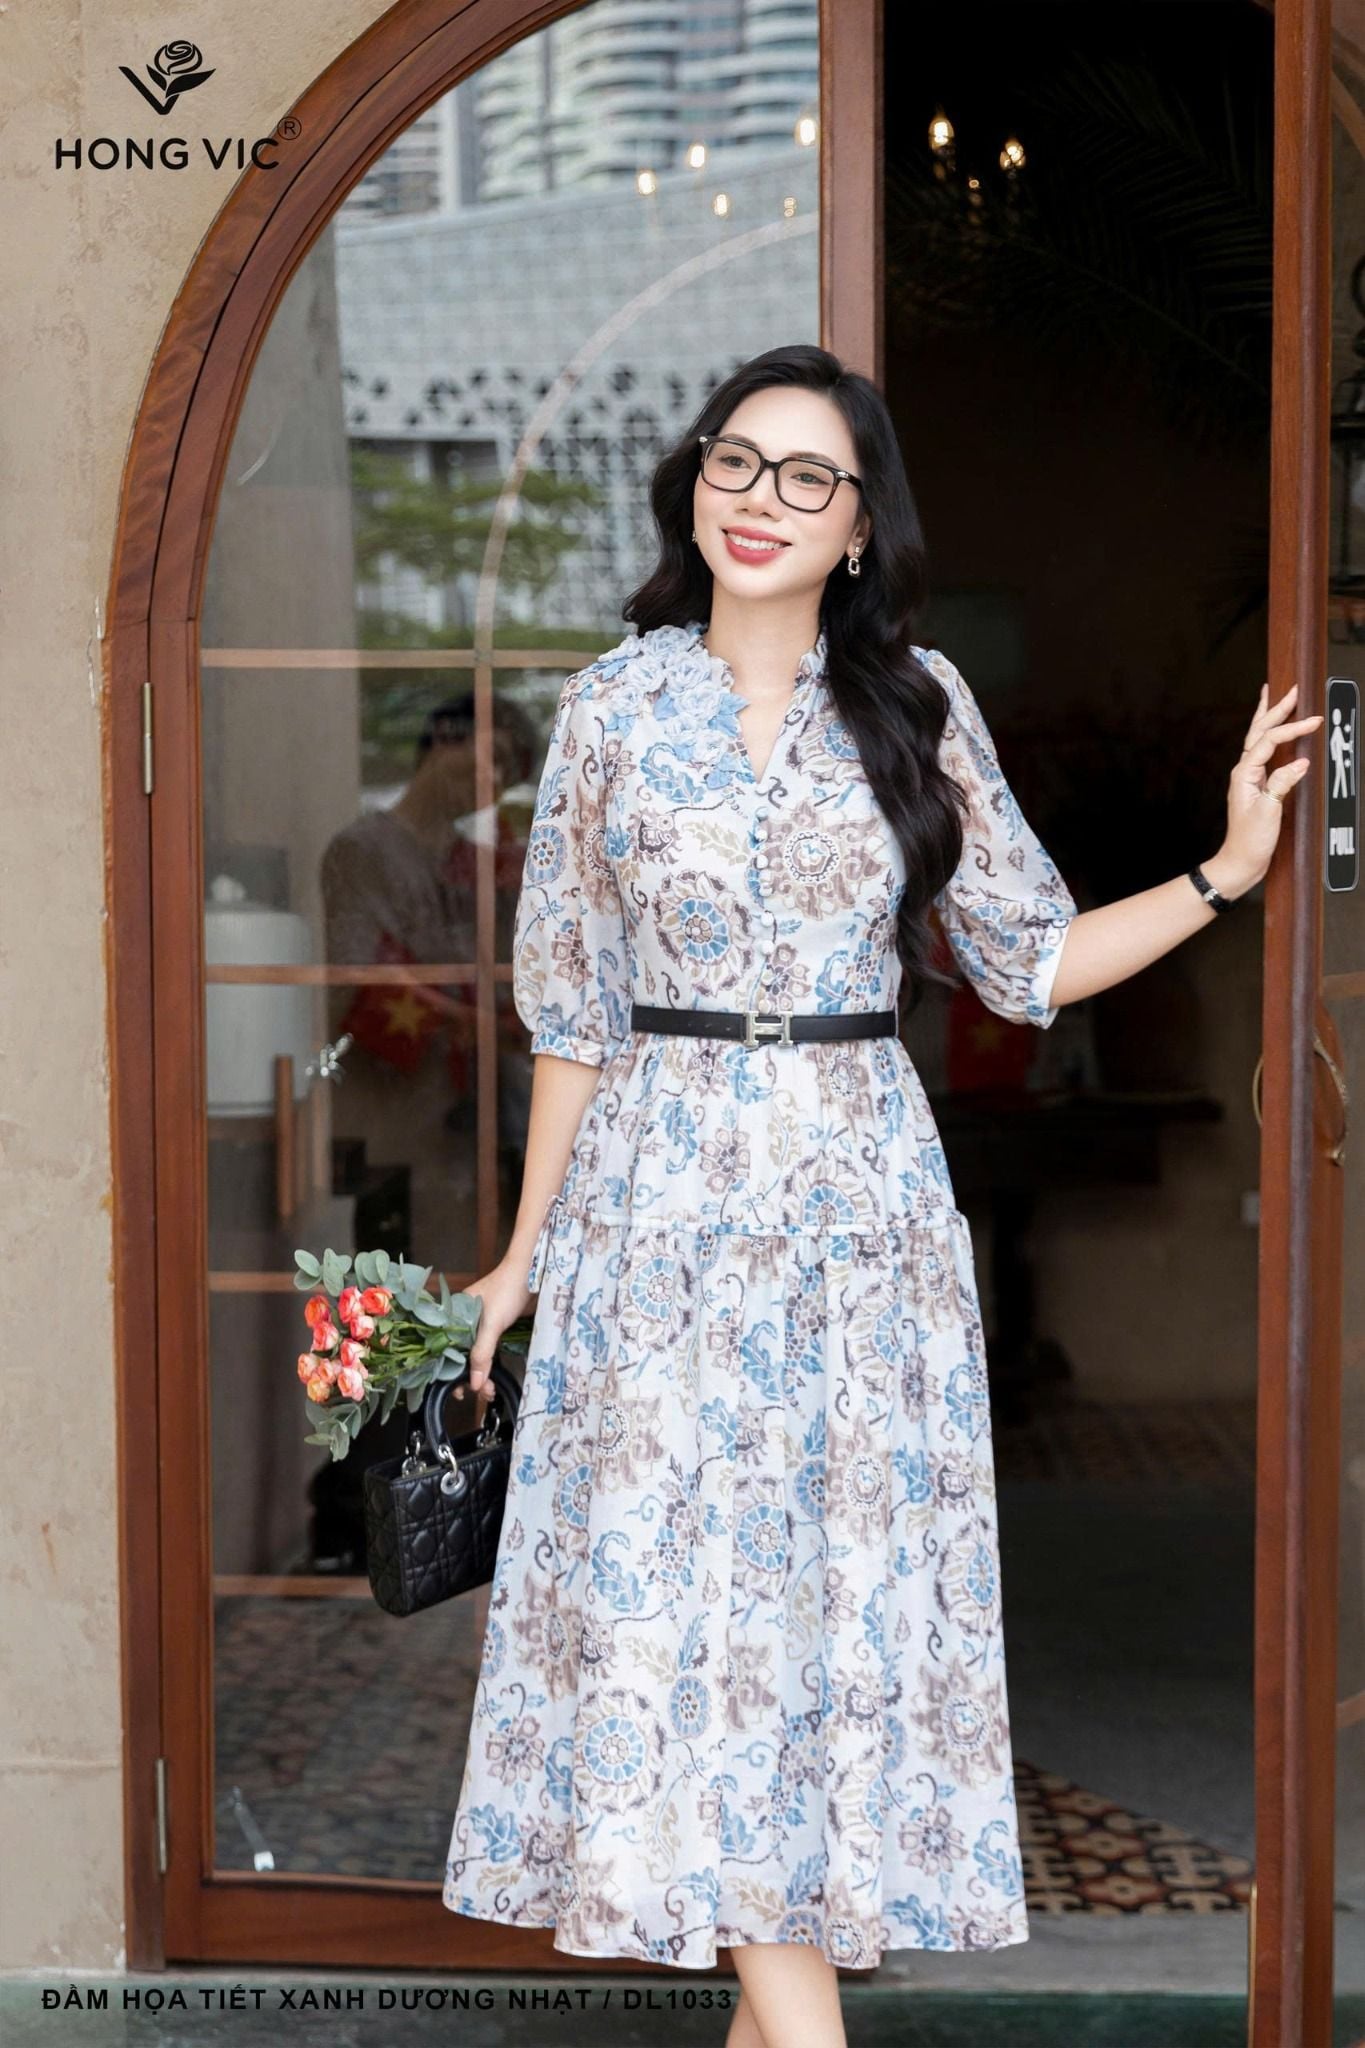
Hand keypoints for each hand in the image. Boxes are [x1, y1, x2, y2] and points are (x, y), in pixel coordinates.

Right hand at [457, 1257, 533, 1394]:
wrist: (534, 1274)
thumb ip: (482, 1353)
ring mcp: (482, 1324)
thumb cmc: (508, 1290)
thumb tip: (475, 1384)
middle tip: (478, 1393)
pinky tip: (493, 1378)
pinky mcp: (498, 1327)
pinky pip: (489, 1351)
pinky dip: (490, 1365)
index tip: (457, 1389)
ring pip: (476, 1355)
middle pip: (460, 1355)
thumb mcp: (491, 1324)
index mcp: (455, 1314)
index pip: (445, 1348)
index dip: (449, 1370)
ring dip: (481, 1374)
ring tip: (489, 1391)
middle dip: (468, 1376)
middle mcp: (465, 1320)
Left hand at [1212, 680, 1323, 893]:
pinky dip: (1269, 735)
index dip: (1292, 729)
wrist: (1239, 862)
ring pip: (1258, 738)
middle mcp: (1244, 771)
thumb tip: (1300, 762)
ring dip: (1268, 716)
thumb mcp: (1268, 812)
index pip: (1269, 741)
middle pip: (1259, 732)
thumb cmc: (1250, 841)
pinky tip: (1272, 730)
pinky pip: (1263, 752)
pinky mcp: (1256, 784)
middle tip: (1293, 690)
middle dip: (1276, 709)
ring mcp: (1249, 777)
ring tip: (1275, 695)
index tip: (1315, 723)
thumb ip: (1282, 785)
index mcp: (1244, 774)